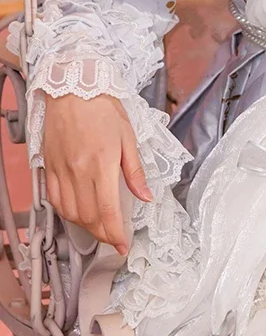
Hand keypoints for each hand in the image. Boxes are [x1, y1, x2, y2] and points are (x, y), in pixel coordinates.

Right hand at [41, 92, 152, 254]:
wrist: (74, 90)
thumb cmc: (104, 110)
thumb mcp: (129, 138)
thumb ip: (135, 171)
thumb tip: (146, 197)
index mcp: (102, 164)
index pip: (108, 210)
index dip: (116, 233)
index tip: (123, 245)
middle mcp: (79, 171)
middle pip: (89, 217)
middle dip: (103, 234)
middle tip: (115, 239)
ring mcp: (61, 171)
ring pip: (70, 213)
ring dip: (86, 226)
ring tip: (101, 228)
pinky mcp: (50, 168)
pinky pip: (56, 200)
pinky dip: (68, 213)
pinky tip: (79, 214)